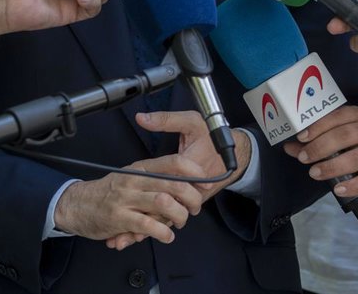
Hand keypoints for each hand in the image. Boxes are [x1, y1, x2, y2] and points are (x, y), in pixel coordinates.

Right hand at [53, 155, 207, 245]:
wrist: (77, 204)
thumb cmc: (109, 192)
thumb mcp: (132, 176)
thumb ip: (154, 180)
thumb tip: (185, 185)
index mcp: (141, 168)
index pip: (174, 162)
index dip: (194, 171)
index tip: (204, 182)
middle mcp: (135, 180)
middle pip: (174, 184)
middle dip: (192, 198)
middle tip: (195, 208)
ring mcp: (126, 199)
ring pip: (164, 203)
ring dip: (179, 216)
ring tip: (180, 223)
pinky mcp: (119, 219)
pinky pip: (148, 226)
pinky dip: (163, 233)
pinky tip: (166, 236)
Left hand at [103, 111, 251, 249]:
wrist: (233, 155)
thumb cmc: (211, 138)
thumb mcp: (191, 122)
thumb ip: (166, 120)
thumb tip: (142, 118)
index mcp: (188, 168)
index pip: (167, 186)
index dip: (148, 197)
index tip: (131, 204)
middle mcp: (189, 188)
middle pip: (164, 208)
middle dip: (143, 221)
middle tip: (124, 230)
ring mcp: (188, 198)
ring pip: (165, 217)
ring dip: (146, 229)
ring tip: (123, 238)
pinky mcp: (187, 203)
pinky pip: (169, 217)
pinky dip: (153, 226)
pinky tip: (134, 234)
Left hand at [281, 106, 357, 197]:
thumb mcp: (343, 128)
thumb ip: (317, 137)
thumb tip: (289, 147)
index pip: (336, 117)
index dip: (317, 127)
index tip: (301, 137)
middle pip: (343, 137)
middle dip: (320, 148)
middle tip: (304, 157)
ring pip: (355, 159)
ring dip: (331, 167)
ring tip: (314, 173)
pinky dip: (351, 186)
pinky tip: (337, 188)